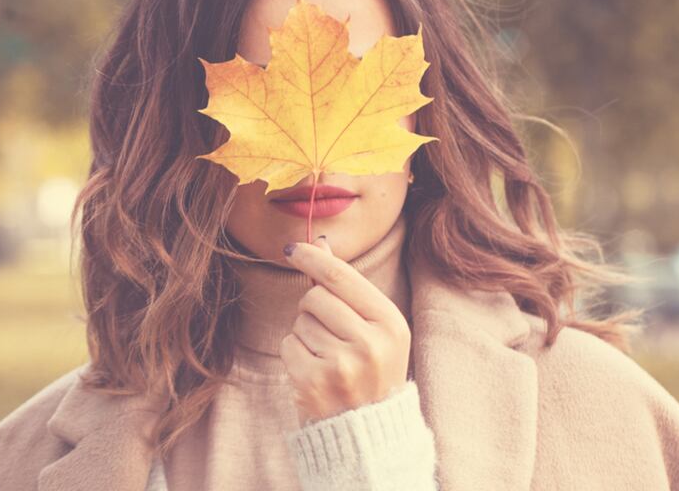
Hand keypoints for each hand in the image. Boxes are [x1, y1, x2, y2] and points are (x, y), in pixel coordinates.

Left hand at [278, 235, 411, 425]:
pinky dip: (295, 354)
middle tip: (331, 333)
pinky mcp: (314, 383)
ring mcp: (342, 365)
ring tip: (328, 357)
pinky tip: (315, 371)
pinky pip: (288, 345)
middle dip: (313, 308)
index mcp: (391, 324)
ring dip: (305, 333)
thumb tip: (319, 243)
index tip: (293, 248)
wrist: (368, 434)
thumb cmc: (371, 371)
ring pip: (300, 321)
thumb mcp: (375, 328)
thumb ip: (348, 286)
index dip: (313, 257)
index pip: (341, 277)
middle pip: (315, 296)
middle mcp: (370, 343)